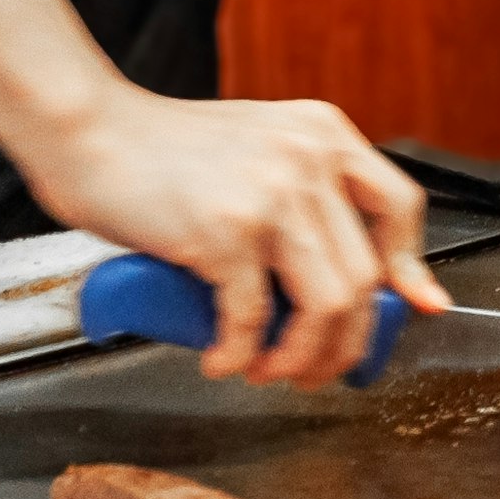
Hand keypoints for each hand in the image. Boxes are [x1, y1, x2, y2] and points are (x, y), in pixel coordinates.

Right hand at [22, 86, 449, 387]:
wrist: (88, 129)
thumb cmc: (159, 149)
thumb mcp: (256, 150)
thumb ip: (304, 192)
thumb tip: (351, 273)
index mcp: (324, 133)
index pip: (399, 208)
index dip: (409, 270)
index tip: (411, 309)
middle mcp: (309, 159)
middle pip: (365, 277)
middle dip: (345, 342)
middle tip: (311, 368)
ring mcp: (272, 195)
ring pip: (328, 306)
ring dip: (302, 357)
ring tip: (268, 370)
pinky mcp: (225, 232)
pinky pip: (252, 318)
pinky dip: (238, 354)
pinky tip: (220, 359)